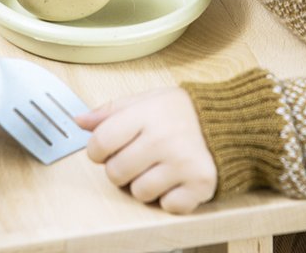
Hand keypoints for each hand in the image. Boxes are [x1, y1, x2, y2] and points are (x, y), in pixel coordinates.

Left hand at [76, 87, 216, 213]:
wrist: (225, 121)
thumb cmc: (180, 112)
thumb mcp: (145, 100)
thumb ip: (111, 110)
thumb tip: (80, 121)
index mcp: (147, 113)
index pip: (100, 142)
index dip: (98, 150)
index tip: (107, 149)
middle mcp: (164, 138)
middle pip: (116, 173)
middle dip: (121, 170)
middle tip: (138, 158)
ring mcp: (183, 162)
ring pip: (140, 193)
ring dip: (145, 185)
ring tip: (159, 167)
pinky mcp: (200, 183)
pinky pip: (168, 206)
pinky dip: (170, 198)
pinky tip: (176, 179)